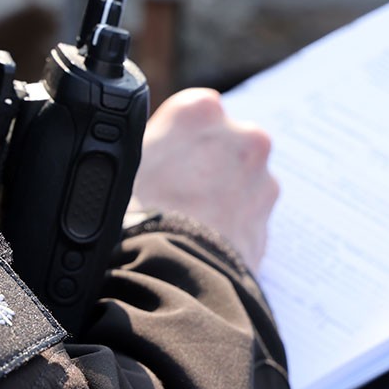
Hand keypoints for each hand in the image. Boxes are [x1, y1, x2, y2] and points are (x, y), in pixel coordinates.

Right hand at [131, 88, 279, 270]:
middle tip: (170, 196)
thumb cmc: (134, 216)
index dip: (173, 139)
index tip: (159, 163)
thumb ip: (143, 142)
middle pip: (221, 144)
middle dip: (204, 165)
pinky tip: (200, 242)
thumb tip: (142, 145)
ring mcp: (261, 181)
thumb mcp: (122, 162)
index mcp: (201, 111)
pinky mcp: (267, 223)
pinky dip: (229, 226)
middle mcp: (241, 137)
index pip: (190, 113)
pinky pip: (245, 217)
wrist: (167, 276)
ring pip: (239, 180)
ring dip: (219, 196)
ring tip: (183, 225)